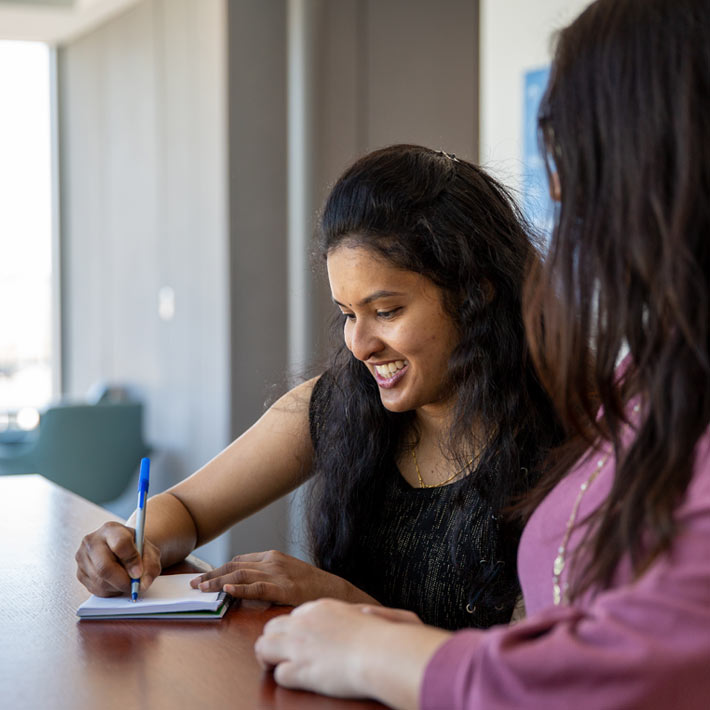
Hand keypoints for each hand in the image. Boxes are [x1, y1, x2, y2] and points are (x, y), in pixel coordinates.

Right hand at [75, 521, 160, 596]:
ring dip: (118, 587)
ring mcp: (82, 557)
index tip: (139, 572)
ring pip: (100, 581)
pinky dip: (110, 591)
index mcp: (111, 529)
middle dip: (123, 581)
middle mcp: (92, 541)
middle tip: (134, 586)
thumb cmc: (136, 549)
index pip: (120, 544)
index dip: (132, 561)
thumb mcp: (149, 551)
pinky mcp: (79, 573)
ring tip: (127, 580)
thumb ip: (150, 566)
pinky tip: (117, 582)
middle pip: (105, 567)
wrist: (122, 549)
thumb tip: (142, 584)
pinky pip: (95, 589)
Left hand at [189, 549, 373, 605]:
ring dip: (218, 582)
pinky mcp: (284, 588)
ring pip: (241, 575)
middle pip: (235, 566)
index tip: (204, 578)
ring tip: (202, 589)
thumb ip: (266, 576)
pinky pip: (258, 587)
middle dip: (212, 575)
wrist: (335, 590)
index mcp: (272, 556)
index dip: (219, 569)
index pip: (239, 560)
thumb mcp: (287, 574)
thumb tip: (243, 586)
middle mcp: (272, 561)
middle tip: (194, 584)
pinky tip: (227, 589)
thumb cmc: (311, 586)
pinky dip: (240, 588)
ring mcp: (278, 574)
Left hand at [254, 598, 448, 706]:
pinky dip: (284, 678)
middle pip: (271, 626)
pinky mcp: (300, 669)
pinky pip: (278, 674)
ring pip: (263, 646)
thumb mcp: (373, 615)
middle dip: (273, 640)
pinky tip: (296, 680)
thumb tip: (365, 613)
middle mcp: (305, 623)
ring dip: (268, 658)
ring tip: (275, 667)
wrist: (381, 653)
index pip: (294, 615)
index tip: (300, 639)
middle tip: (280, 654)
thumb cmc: (385, 636)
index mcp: (321, 608)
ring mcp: (299, 645)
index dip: (293, 629)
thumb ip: (362, 613)